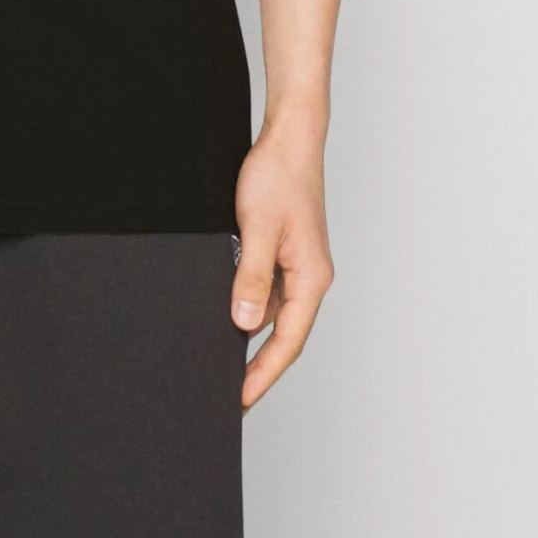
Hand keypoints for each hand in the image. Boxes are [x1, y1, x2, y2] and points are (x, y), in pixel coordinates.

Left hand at [230, 115, 334, 412]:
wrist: (289, 138)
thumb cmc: (278, 176)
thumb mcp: (256, 227)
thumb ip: (250, 276)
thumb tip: (244, 322)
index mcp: (311, 278)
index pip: (288, 341)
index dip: (264, 374)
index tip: (242, 400)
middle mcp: (310, 277)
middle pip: (286, 335)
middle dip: (260, 366)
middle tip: (233, 394)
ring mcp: (299, 265)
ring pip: (276, 314)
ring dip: (254, 338)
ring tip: (227, 362)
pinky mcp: (287, 252)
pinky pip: (270, 292)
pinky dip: (252, 308)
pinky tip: (232, 314)